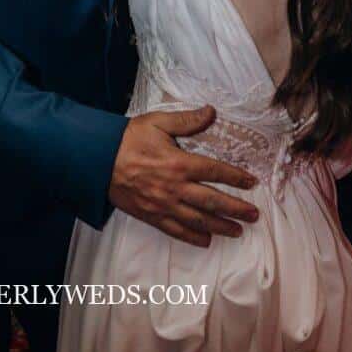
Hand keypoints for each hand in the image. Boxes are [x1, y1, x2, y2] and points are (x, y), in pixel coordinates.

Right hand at [108, 106, 258, 247]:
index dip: (236, 177)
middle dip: (236, 209)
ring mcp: (164, 205)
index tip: (251, 182)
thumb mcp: (157, 122)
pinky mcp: (152, 216)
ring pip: (198, 220)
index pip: (215, 171)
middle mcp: (175, 188)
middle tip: (253, 216)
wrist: (98, 159)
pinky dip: (193, 237)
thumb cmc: (129, 138)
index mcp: (179, 163)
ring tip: (238, 231)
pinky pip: (177, 231)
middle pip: (212, 201)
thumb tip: (211, 111)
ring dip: (221, 226)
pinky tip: (206, 240)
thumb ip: (186, 120)